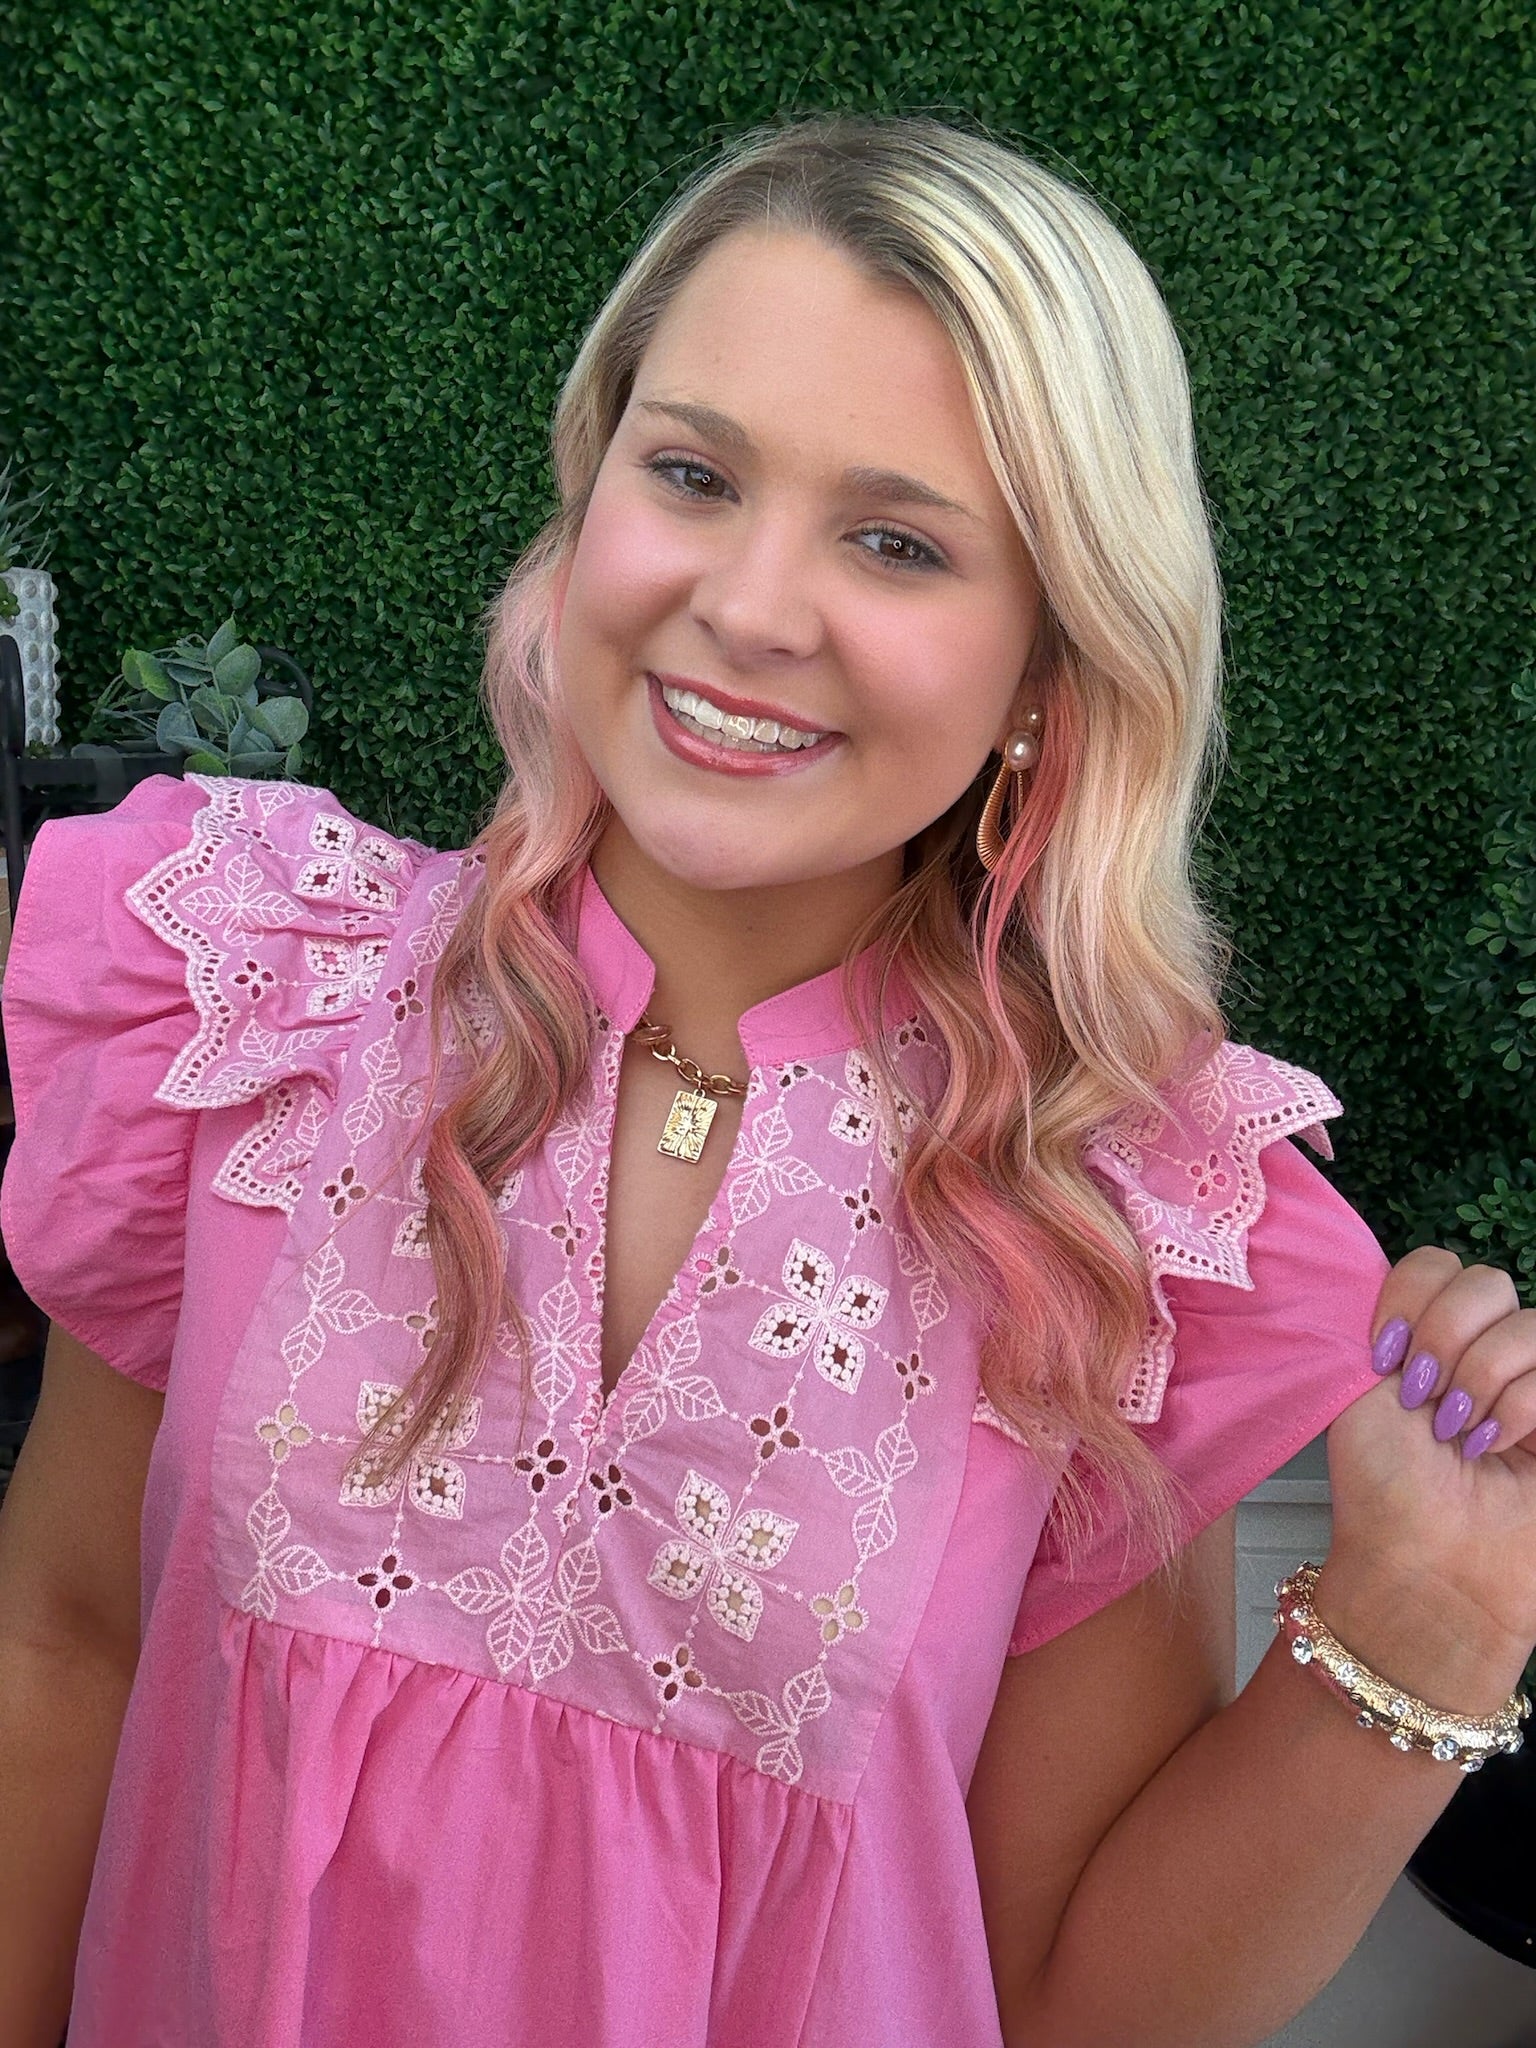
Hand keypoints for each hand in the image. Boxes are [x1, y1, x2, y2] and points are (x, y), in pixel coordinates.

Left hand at [1321, 1246, 1535, 1703]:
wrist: (1424, 1566)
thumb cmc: (1382, 1488)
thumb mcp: (1355, 1386)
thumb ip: (1377, 1318)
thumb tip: (1381, 1266)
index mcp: (1423, 1334)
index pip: (1436, 1264)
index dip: (1410, 1296)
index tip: (1382, 1353)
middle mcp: (1477, 1351)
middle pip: (1486, 1281)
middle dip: (1445, 1336)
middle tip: (1420, 1397)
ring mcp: (1526, 1386)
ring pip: (1525, 1325)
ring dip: (1479, 1379)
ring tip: (1456, 1433)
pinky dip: (1518, 1409)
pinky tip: (1491, 1448)